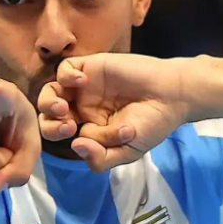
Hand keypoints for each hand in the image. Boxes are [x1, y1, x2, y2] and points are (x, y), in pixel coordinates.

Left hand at [37, 54, 188, 170]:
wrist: (173, 96)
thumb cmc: (152, 124)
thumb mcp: (128, 151)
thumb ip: (102, 157)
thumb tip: (76, 146)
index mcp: (88, 127)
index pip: (60, 134)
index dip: (60, 137)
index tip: (79, 137)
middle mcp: (82, 107)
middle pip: (49, 115)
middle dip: (49, 124)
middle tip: (67, 126)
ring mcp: (84, 87)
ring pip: (50, 91)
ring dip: (49, 102)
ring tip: (63, 107)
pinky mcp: (91, 66)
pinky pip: (65, 68)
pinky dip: (66, 75)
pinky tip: (83, 81)